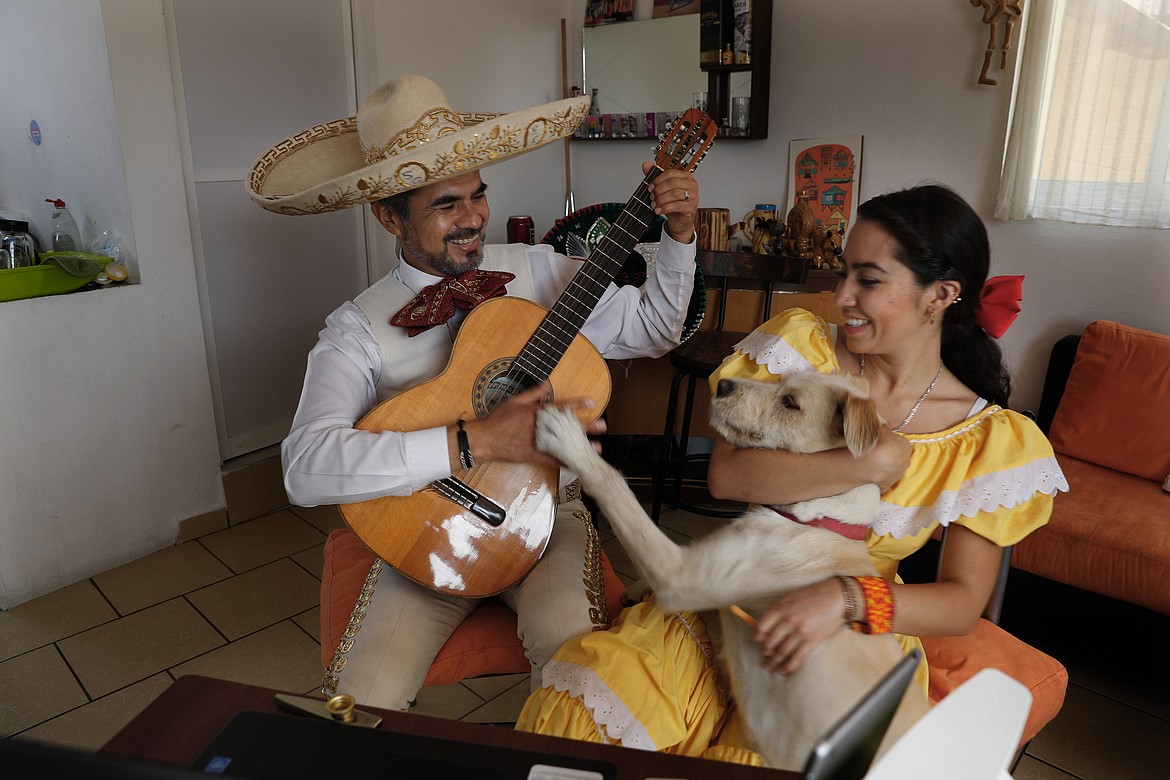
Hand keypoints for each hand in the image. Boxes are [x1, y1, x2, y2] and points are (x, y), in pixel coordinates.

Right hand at [457, 382, 604, 466]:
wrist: (485, 440)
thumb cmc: (498, 419)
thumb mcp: (514, 401)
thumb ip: (533, 393)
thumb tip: (546, 382)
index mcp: (537, 413)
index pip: (561, 407)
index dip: (578, 405)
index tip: (593, 403)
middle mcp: (541, 428)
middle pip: (567, 426)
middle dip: (587, 426)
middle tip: (603, 426)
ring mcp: (538, 443)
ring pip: (564, 444)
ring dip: (581, 445)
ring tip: (598, 447)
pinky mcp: (534, 456)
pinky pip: (553, 461)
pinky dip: (566, 462)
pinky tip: (578, 463)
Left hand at [644, 162, 697, 242]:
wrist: (679, 220)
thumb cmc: (673, 203)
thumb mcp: (663, 189)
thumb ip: (655, 176)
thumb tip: (646, 165)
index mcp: (686, 176)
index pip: (670, 173)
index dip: (658, 180)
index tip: (650, 187)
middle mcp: (692, 185)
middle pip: (672, 183)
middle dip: (658, 190)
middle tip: (652, 196)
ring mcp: (693, 196)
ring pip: (674, 194)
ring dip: (661, 199)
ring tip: (654, 204)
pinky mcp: (691, 208)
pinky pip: (676, 205)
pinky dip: (665, 208)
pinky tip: (658, 210)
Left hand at [753, 578, 844, 674]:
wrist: (836, 597)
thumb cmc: (813, 595)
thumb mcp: (791, 597)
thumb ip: (779, 610)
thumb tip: (766, 626)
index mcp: (781, 608)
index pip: (761, 626)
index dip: (757, 636)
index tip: (757, 641)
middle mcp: (789, 621)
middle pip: (770, 641)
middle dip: (765, 651)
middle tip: (765, 655)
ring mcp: (800, 632)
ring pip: (782, 651)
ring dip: (773, 662)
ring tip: (768, 667)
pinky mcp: (812, 640)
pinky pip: (797, 657)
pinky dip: (788, 666)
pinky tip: (783, 671)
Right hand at [866, 428, 911, 491]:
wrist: (870, 461)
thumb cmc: (877, 441)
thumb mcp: (881, 428)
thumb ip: (886, 429)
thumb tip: (886, 427)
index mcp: (907, 446)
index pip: (901, 444)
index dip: (892, 443)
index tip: (884, 442)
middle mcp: (906, 462)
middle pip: (899, 458)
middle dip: (891, 456)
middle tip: (878, 452)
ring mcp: (897, 475)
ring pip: (892, 470)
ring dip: (885, 467)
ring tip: (872, 463)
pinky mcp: (888, 486)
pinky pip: (884, 482)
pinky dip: (879, 480)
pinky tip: (871, 475)